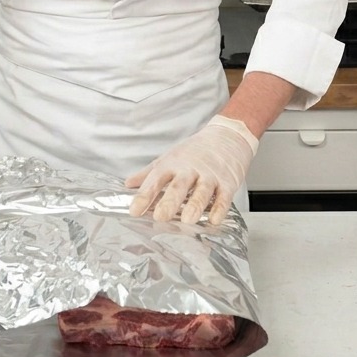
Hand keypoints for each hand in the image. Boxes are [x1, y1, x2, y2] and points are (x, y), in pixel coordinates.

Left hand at [125, 115, 258, 224]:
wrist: (228, 136)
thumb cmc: (196, 150)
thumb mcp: (170, 157)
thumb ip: (149, 173)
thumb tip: (128, 184)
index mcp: (172, 163)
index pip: (155, 180)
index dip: (144, 196)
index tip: (134, 211)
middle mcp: (190, 169)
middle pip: (179, 186)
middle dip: (169, 202)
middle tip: (161, 217)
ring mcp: (210, 176)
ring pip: (202, 191)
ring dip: (195, 205)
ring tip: (188, 220)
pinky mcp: (228, 182)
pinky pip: (224, 197)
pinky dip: (220, 209)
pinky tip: (214, 220)